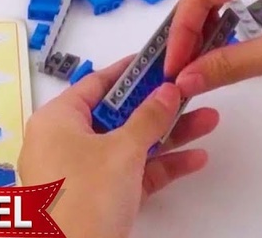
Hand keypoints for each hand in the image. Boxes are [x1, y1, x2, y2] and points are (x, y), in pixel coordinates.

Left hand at [18, 55, 219, 237]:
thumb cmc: (83, 200)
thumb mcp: (123, 150)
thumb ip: (149, 118)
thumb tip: (166, 91)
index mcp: (56, 120)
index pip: (96, 84)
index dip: (129, 71)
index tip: (157, 61)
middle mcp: (63, 142)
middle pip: (117, 115)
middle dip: (158, 107)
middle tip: (188, 92)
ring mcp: (79, 172)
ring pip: (128, 145)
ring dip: (167, 136)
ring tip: (205, 121)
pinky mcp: (96, 198)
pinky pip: (130, 173)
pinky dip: (158, 166)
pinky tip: (193, 158)